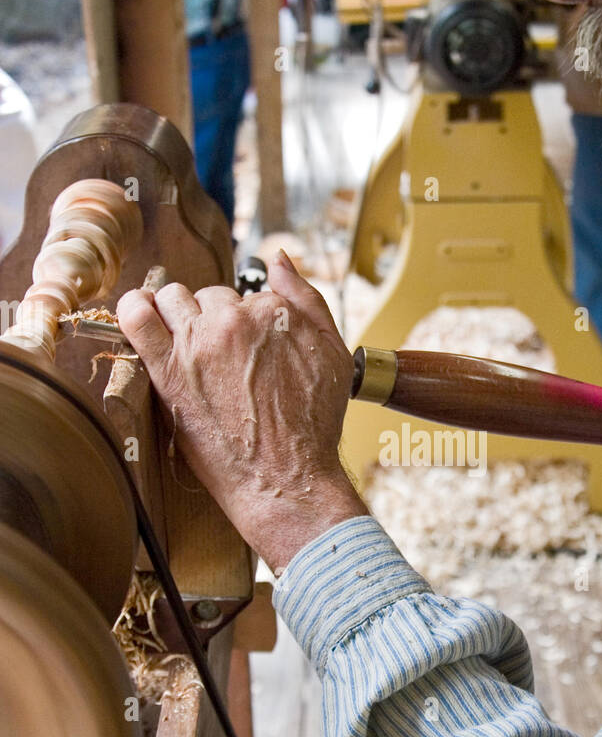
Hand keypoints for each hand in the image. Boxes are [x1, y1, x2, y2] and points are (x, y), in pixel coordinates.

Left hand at [116, 253, 367, 572]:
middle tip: (223, 356)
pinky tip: (141, 315)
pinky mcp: (167, 373)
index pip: (247, 294)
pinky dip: (134, 308)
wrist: (287, 477)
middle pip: (210, 296)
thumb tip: (279, 259)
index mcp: (274, 311)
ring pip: (172, 298)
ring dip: (178, 312)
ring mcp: (197, 345)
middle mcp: (234, 320)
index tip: (249, 348)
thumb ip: (307, 298)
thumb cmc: (313, 424)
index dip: (248, 321)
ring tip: (187, 341)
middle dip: (215, 317)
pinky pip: (136, 319)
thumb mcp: (333, 353)